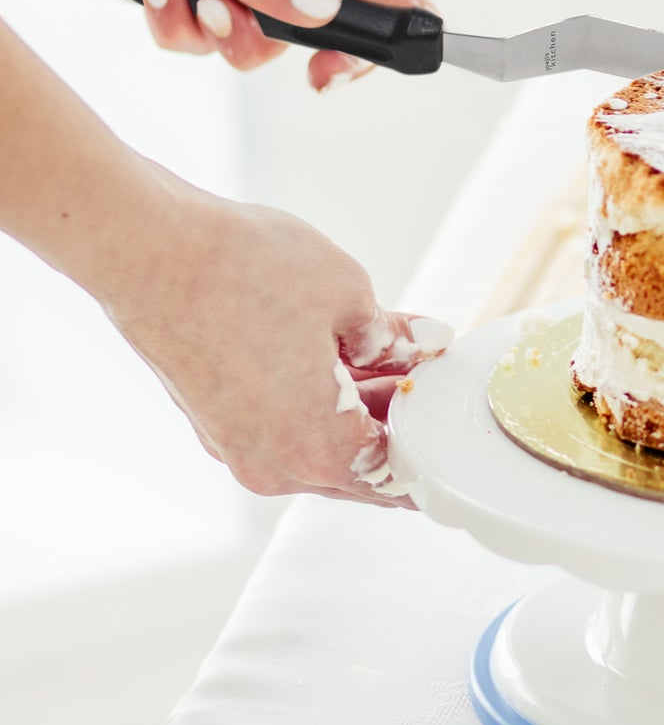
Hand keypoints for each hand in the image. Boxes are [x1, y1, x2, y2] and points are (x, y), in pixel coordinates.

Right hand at [105, 177, 452, 506]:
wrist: (148, 248)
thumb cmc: (246, 271)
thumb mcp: (351, 297)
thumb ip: (396, 337)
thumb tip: (426, 346)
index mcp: (317, 450)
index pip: (396, 476)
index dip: (432, 447)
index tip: (454, 428)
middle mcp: (272, 466)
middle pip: (358, 467)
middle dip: (398, 426)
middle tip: (430, 381)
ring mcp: (236, 447)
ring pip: (317, 447)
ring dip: (357, 411)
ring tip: (392, 358)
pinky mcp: (213, 422)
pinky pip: (282, 428)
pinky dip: (316, 403)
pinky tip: (341, 358)